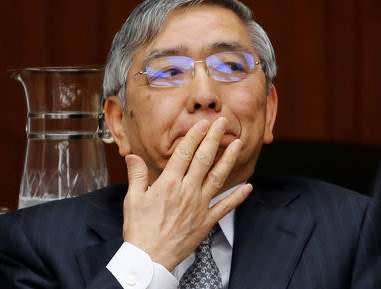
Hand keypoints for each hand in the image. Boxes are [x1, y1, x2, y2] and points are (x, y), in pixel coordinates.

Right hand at [121, 117, 252, 270]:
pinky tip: (248, 187)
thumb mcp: (132, 199)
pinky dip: (237, 197)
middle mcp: (187, 191)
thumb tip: (133, 156)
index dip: (195, 136)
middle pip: (203, 159)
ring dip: (228, 160)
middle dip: (214, 139)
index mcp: (168, 184)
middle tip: (222, 122)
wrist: (149, 258)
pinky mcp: (206, 221)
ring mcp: (199, 206)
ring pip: (217, 178)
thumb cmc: (139, 229)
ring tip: (238, 144)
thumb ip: (136, 175)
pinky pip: (225, 206)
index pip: (184, 153)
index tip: (203, 123)